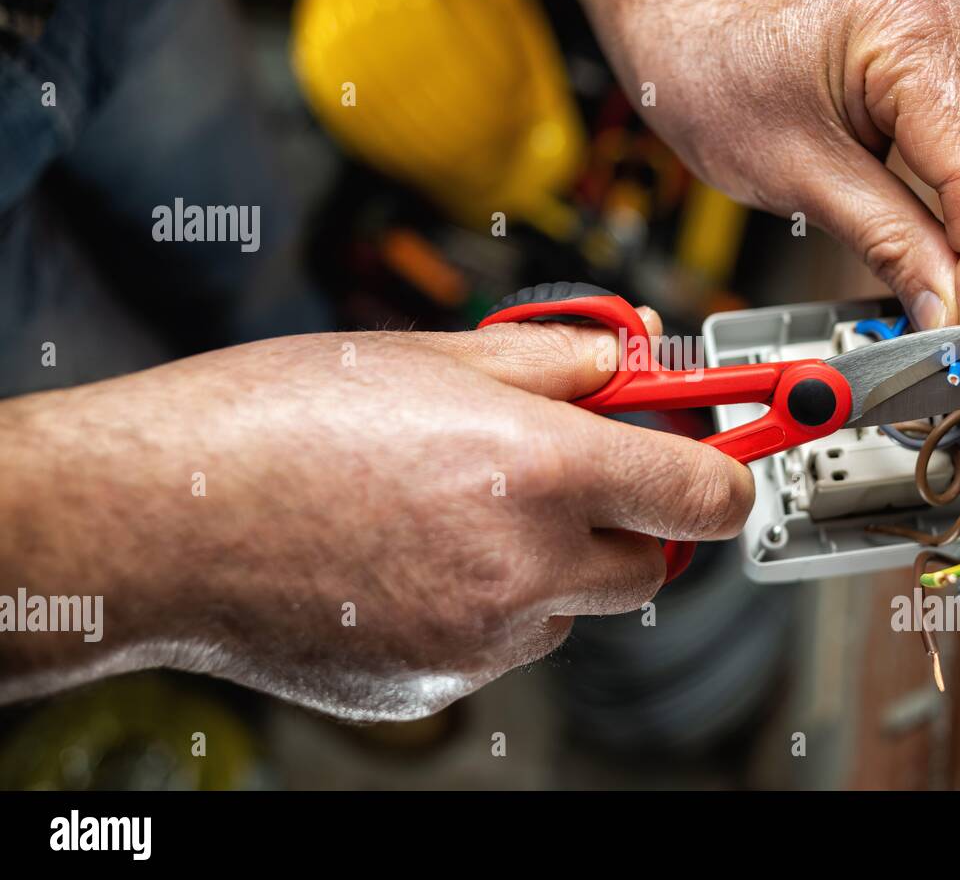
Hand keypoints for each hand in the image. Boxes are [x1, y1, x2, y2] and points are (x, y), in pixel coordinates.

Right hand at [0, 312, 753, 719]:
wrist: (152, 520)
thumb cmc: (269, 422)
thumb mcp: (430, 352)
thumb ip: (556, 361)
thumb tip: (631, 362)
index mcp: (534, 471)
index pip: (704, 493)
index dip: (727, 467)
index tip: (728, 451)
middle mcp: (522, 568)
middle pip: (650, 558)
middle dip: (627, 513)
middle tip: (569, 467)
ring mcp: (480, 640)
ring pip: (573, 604)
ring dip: (550, 559)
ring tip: (455, 507)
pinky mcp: (437, 685)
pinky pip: (506, 643)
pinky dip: (489, 604)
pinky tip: (413, 557)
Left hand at [616, 0, 959, 325]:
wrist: (687, 31)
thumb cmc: (714, 73)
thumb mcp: (798, 177)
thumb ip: (888, 243)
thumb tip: (948, 308)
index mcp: (912, 27)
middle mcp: (948, 14)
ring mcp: (955, 28)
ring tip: (959, 295)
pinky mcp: (947, 54)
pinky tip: (953, 246)